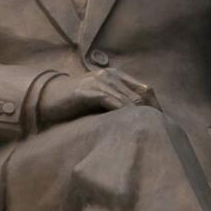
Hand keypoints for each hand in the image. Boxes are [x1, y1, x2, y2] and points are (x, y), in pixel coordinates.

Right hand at [36, 67, 157, 127]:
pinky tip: (127, 127)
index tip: (163, 126)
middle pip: (140, 95)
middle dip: (151, 114)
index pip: (145, 91)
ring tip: (148, 133)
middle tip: (160, 133)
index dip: (156, 108)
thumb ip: (117, 106)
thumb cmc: (75, 104)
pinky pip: (110, 101)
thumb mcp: (101, 103)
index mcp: (117, 77)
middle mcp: (111, 76)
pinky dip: (121, 113)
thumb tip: (139, 122)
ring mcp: (99, 82)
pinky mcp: (88, 91)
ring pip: (128, 98)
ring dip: (139, 116)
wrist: (47, 99)